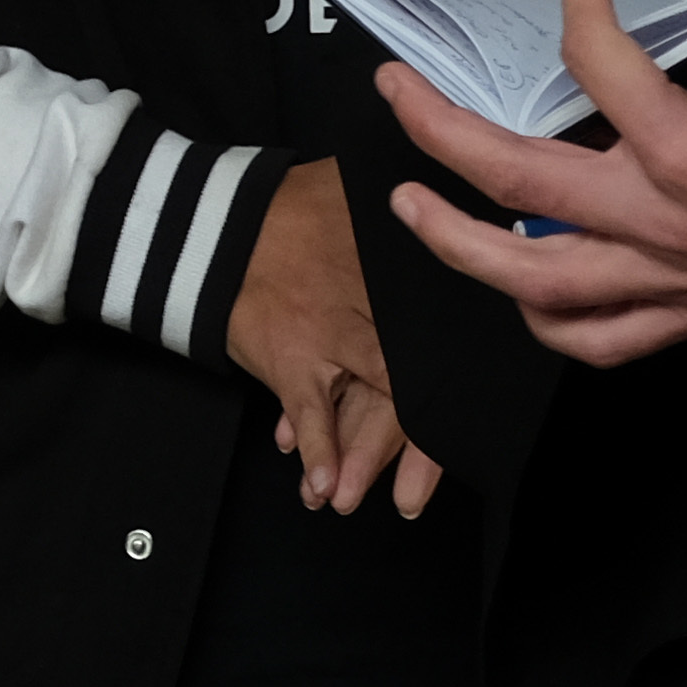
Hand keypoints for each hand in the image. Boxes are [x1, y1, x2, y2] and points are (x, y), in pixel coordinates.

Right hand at [223, 160, 440, 517]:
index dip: (459, 378)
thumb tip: (454, 188)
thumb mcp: (353, 186)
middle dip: (416, 445)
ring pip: (364, 407)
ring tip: (361, 500)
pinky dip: (315, 449)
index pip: (438, 333)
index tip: (474, 418)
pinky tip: (320, 487)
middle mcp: (371, 308)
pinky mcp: (286, 354)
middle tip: (418, 496)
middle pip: (410, 380)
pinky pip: (308, 411)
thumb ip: (403, 194)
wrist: (212, 221)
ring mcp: (328, 335)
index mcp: (396, 272)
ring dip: (363, 457)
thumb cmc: (287, 207)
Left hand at [381, 0, 686, 364]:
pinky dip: (547, 322)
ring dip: (458, 244)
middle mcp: (662, 225)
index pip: (597, 61)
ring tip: (413, 210)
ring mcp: (669, 282)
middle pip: (513, 180)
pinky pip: (598, 341)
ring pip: (532, 281)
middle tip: (394, 90)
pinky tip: (524, 294)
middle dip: (436, 129)